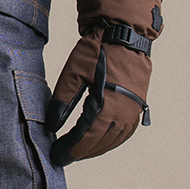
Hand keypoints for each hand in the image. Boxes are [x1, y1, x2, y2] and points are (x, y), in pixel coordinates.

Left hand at [47, 0, 162, 164]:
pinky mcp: (138, 104)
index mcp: (105, 105)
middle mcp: (123, 112)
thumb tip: (51, 125)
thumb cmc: (96, 50)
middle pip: (99, 143)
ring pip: (114, 139)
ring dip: (96, 149)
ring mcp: (133, 109)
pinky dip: (111, 140)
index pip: (84, 138)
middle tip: (63, 156)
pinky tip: (100, 142)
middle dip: (80, 152)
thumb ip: (62, 100)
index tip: (55, 156)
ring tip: (78, 152)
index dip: (69, 149)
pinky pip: (125, 132)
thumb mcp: (73, 72)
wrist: (125, 32)